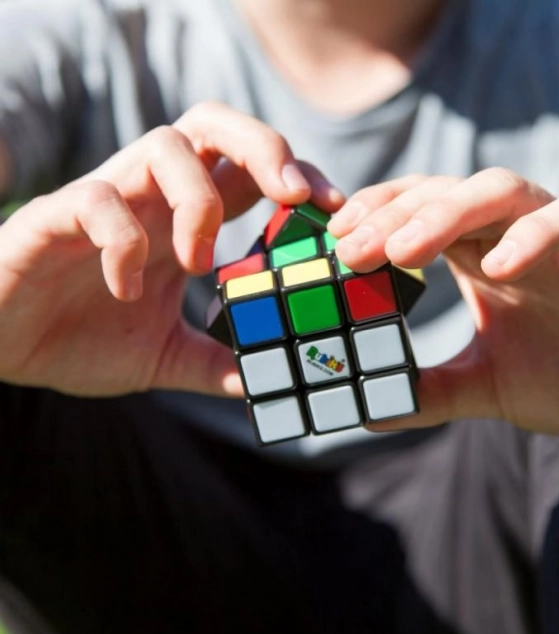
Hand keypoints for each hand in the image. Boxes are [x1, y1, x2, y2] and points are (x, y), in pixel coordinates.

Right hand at [0, 102, 342, 395]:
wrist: (3, 344)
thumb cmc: (82, 338)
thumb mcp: (166, 358)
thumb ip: (217, 365)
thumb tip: (270, 386)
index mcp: (181, 222)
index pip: (247, 171)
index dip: (294, 174)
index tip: (328, 206)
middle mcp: (150, 199)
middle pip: (212, 125)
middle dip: (263, 147)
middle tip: (294, 195)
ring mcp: (104, 201)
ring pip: (163, 146)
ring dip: (198, 201)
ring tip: (197, 264)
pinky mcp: (55, 217)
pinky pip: (96, 202)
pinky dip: (124, 243)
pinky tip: (126, 290)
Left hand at [328, 169, 558, 432]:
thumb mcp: (487, 386)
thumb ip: (431, 391)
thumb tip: (368, 411)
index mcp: (481, 255)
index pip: (418, 210)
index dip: (376, 216)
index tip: (334, 244)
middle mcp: (514, 236)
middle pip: (446, 193)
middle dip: (394, 215)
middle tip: (349, 251)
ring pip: (502, 191)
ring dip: (447, 214)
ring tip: (403, 252)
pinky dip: (537, 234)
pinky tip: (498, 267)